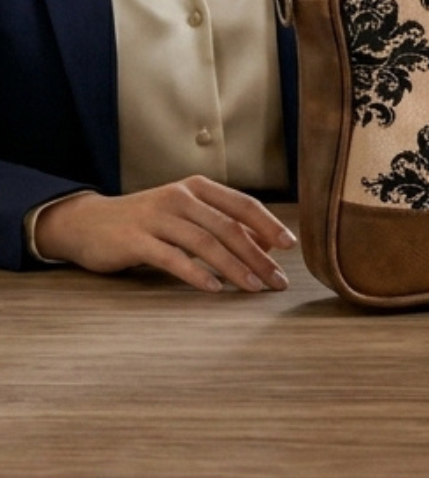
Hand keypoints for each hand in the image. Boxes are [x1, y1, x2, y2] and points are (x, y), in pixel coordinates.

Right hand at [33, 176, 296, 292]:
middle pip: (228, 227)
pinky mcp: (136, 240)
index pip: (242, 205)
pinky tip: (214, 289)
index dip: (268, 225)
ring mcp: (157, 217)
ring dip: (234, 268)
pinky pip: (172, 258)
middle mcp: (181, 198)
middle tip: (278, 280)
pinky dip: (196, 274)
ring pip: (205, 243)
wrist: (89, 222)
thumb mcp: (186, 213)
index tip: (290, 246)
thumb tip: (266, 244)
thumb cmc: (148, 221)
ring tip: (255, 288)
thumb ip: (221, 223)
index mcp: (198, 188)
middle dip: (258, 255)